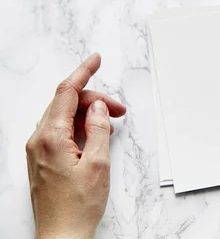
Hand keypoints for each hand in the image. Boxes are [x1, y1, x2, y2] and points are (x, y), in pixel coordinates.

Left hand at [26, 53, 125, 238]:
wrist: (61, 235)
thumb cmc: (78, 206)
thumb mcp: (98, 164)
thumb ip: (98, 130)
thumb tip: (98, 107)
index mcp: (50, 138)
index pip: (66, 93)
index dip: (83, 72)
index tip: (96, 59)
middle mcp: (38, 140)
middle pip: (66, 103)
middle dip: (94, 100)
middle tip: (120, 110)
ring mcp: (38, 150)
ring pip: (63, 116)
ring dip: (88, 113)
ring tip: (111, 123)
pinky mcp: (42, 159)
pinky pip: (59, 130)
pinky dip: (79, 126)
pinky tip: (95, 134)